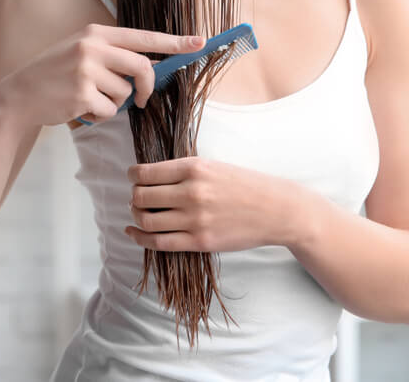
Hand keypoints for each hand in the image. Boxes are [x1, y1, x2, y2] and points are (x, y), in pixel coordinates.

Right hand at [3, 23, 204, 126]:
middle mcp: (93, 47)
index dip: (174, 41)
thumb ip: (114, 56)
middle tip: (143, 100)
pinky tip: (78, 108)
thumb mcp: (83, 54)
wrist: (18, 95)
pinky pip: (109, 111)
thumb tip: (152, 67)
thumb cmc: (55, 75)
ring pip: (125, 93)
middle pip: (142, 67)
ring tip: (87, 98)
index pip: (144, 36)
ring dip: (113, 103)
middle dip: (148, 87)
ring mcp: (86, 70)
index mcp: (96, 33)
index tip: (199, 42)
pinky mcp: (81, 93)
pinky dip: (99, 115)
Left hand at [124, 155, 294, 252]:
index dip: (133, 176)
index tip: (133, 178)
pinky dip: (139, 238)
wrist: (275, 209)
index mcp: (193, 168)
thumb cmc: (244, 184)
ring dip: (136, 216)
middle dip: (133, 197)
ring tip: (140, 213)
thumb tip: (147, 176)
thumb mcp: (213, 165)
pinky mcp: (200, 241)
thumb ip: (182, 170)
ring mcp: (195, 219)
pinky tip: (133, 232)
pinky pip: (158, 242)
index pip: (144, 173)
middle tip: (138, 197)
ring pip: (146, 220)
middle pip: (140, 196)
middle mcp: (191, 192)